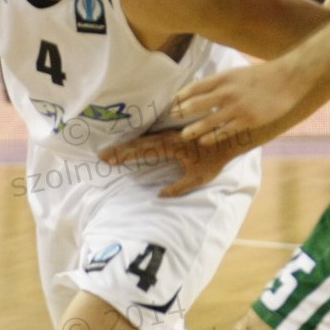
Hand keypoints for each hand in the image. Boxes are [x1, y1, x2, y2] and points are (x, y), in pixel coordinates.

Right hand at [98, 128, 250, 197]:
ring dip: (126, 146)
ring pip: (143, 139)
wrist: (228, 139)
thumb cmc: (215, 160)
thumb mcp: (198, 178)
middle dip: (119, 150)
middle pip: (138, 143)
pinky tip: (130, 145)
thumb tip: (159, 196)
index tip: (109, 160)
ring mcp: (169, 134)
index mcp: (170, 147)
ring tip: (111, 152)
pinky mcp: (172, 133)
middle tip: (101, 156)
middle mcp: (166, 138)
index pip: (141, 151)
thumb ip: (179, 188)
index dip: (124, 156)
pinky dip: (138, 142)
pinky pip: (150, 137)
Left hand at [174, 59, 313, 146]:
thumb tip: (203, 88)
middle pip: (196, 105)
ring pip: (207, 121)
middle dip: (181, 113)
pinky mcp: (247, 120)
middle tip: (172, 119)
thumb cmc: (263, 75)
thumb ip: (221, 82)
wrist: (288, 79)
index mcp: (224, 78)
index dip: (181, 97)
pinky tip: (204, 141)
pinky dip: (212, 137)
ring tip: (183, 135)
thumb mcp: (238, 73)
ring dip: (193, 129)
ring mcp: (237, 107)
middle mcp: (227, 92)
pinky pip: (225, 131)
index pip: (195, 88)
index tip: (173, 103)